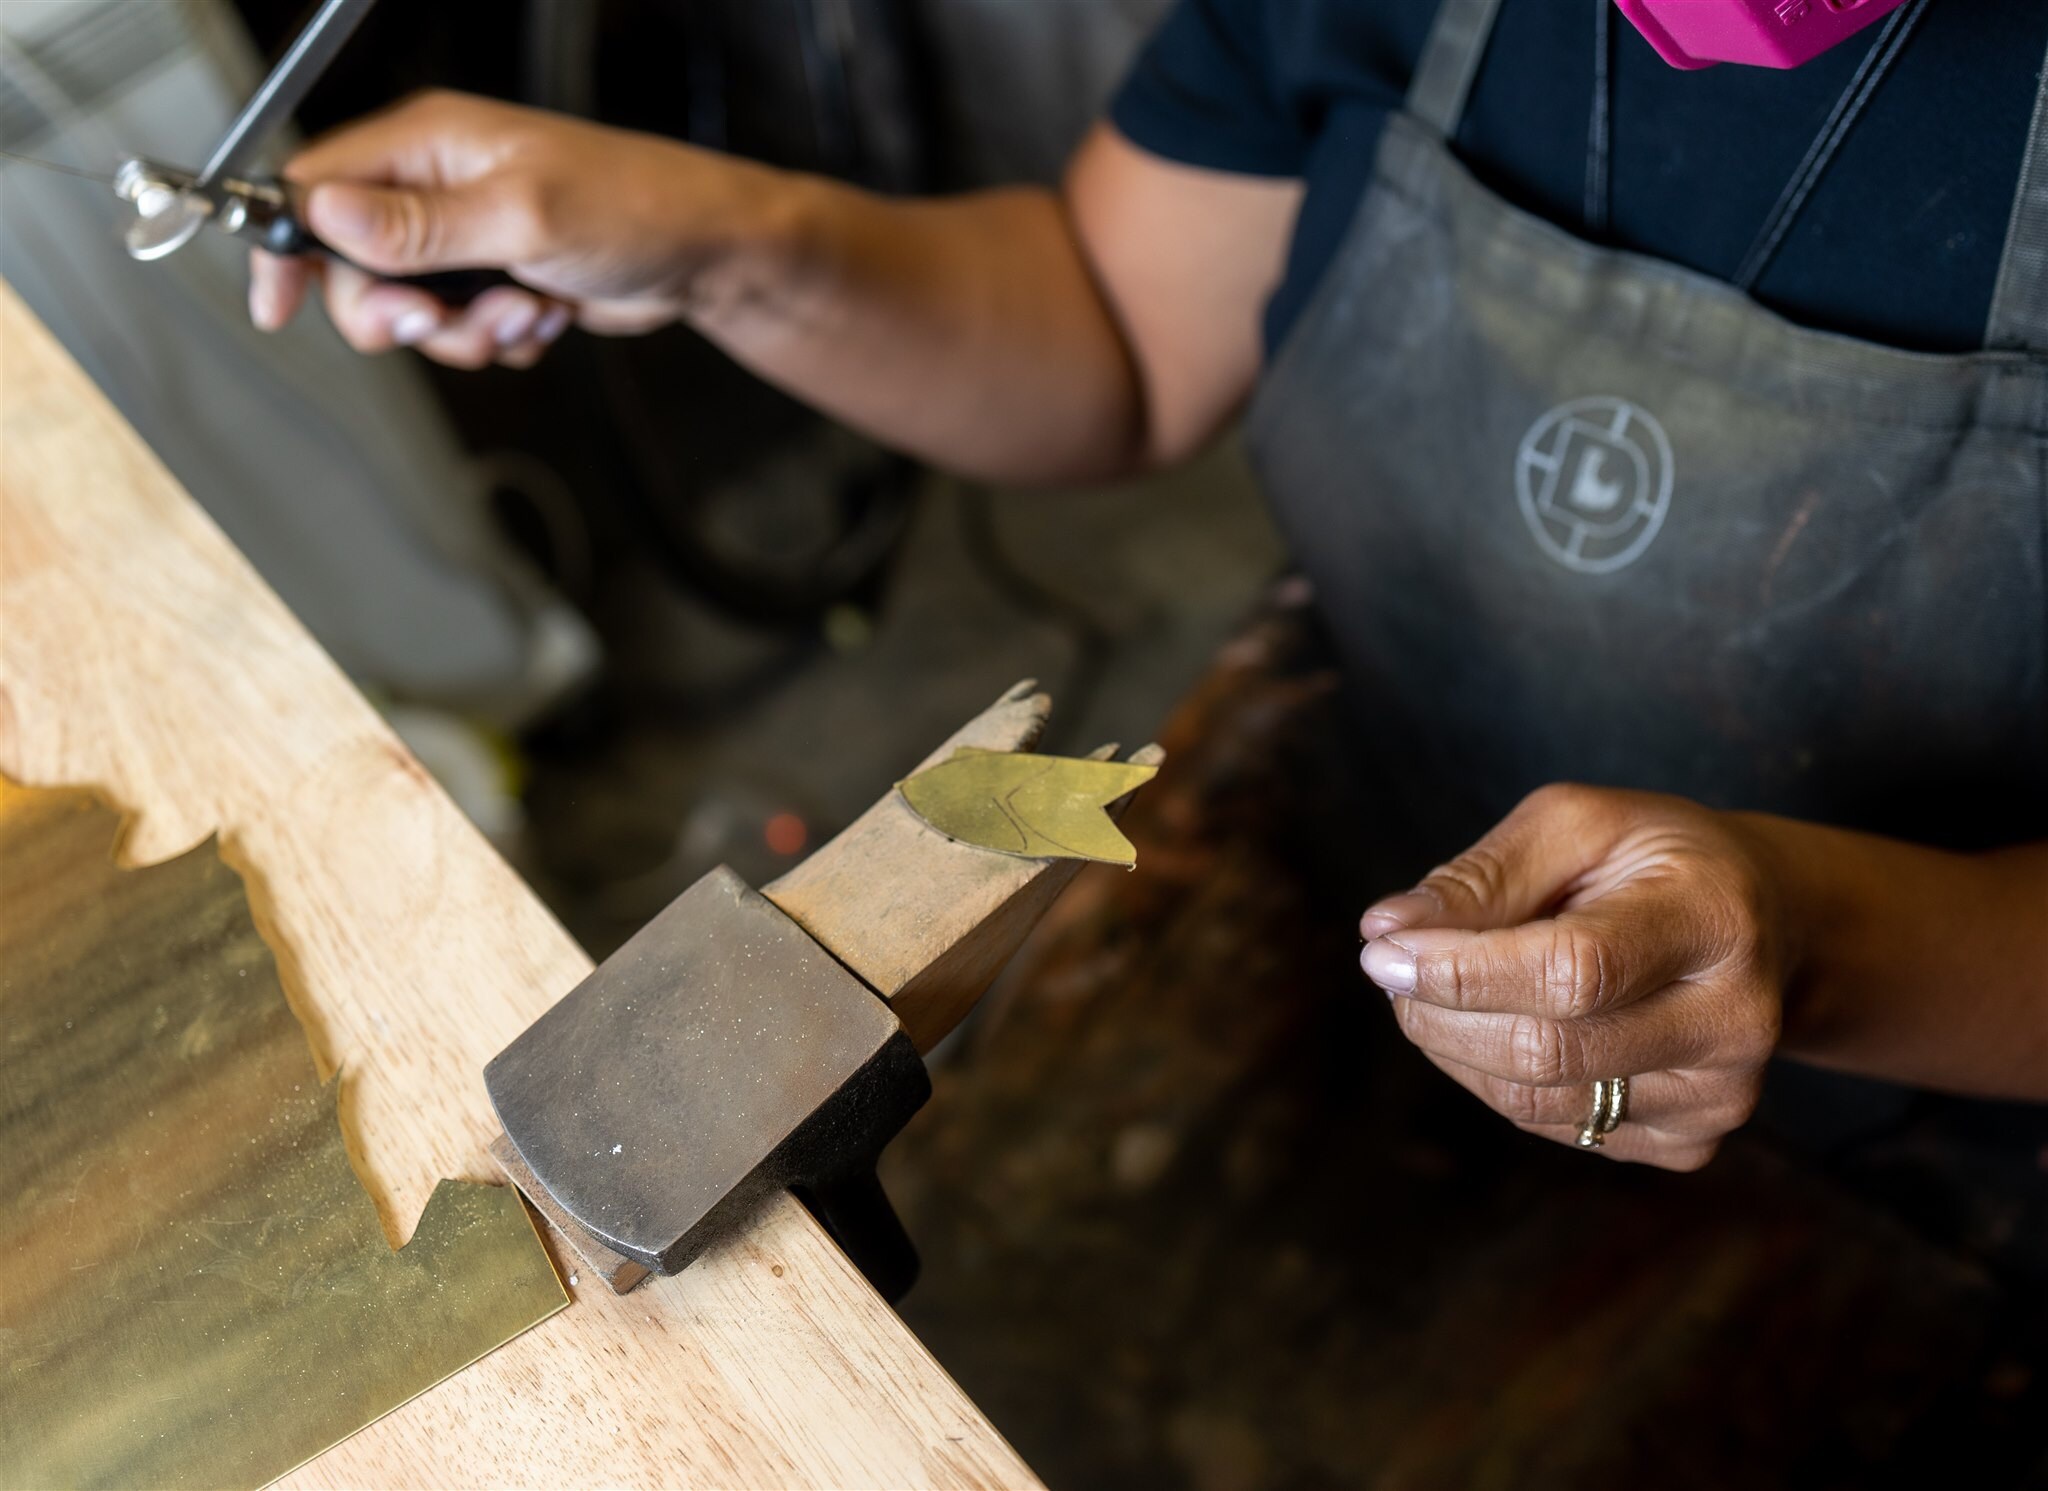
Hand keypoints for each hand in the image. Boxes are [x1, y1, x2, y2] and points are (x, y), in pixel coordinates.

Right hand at [249, 91, 786, 368]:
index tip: (277, 308)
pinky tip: (545, 316)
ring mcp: (468, 236)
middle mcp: (439, 186)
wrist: (706, 255)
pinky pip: (464, 329)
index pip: (315, 187)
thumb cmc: (634, 209)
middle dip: (397, 312)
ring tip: (523, 311)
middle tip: (440, 319)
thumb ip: (420, 227)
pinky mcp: (498, 278)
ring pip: (412, 310)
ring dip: (464, 332)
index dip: (288, 250)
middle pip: (355, 266)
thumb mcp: (521, 217)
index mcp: (428, 144)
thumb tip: (327, 215)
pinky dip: (501, 338)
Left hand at [1359, 785, 1788, 1169]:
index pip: (1572, 971)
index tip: (1382, 951)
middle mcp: (1733, 1022)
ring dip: (1454, 1048)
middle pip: (1547, 1050)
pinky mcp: (1691, 1143)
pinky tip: (1499, 1025)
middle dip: (1439, 1013)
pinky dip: (1495, 1080)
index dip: (1463, 970)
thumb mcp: (1575, 824)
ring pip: (1536, 1102)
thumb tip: (1386, 931)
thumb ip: (1481, 876)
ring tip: (1435, 991)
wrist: (1761, 923)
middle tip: (1392, 968)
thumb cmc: (1651, 860)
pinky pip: (1556, 1128)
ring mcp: (1718, 1097)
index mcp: (1712, 920)